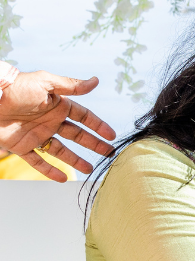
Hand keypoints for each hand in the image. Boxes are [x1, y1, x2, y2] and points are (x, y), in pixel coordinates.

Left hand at [0, 70, 115, 181]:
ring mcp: (37, 135)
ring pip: (60, 151)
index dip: (98, 126)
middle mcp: (50, 121)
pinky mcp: (21, 146)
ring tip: (89, 169)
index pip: (84, 117)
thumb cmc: (16, 87)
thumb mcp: (46, 82)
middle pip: (77, 135)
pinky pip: (38, 161)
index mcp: (57, 105)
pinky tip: (62, 178)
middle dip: (93, 144)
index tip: (112, 135)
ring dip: (75, 160)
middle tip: (108, 153)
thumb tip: (95, 81)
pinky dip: (49, 170)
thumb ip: (71, 86)